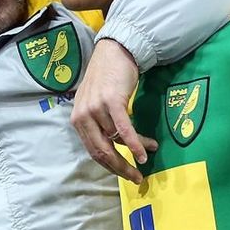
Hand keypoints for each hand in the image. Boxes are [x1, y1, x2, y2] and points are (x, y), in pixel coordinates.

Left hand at [71, 39, 158, 183]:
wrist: (114, 52)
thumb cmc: (106, 78)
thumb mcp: (94, 103)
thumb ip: (98, 124)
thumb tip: (113, 148)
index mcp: (77, 120)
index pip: (93, 152)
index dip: (111, 166)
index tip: (126, 174)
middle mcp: (83, 116)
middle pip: (102, 152)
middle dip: (122, 168)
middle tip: (137, 178)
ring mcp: (96, 109)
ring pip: (117, 140)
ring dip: (137, 149)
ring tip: (152, 149)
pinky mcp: (111, 102)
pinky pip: (124, 130)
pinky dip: (135, 144)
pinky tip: (144, 153)